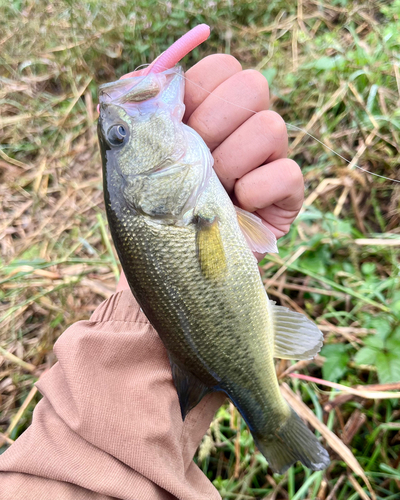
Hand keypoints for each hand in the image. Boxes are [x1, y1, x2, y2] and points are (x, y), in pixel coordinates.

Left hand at [117, 55, 303, 290]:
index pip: (221, 67)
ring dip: (232, 161)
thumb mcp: (136, 166)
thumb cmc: (156, 215)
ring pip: (272, 126)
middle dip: (215, 123)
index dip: (200, 90)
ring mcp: (268, 160)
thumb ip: (142, 118)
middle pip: (253, 85)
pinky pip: (288, 173)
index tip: (178, 124)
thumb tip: (149, 77)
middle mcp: (242, 130)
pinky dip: (257, 192)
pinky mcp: (287, 194)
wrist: (178, 267)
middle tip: (195, 158)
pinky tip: (238, 208)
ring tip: (215, 190)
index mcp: (209, 114)